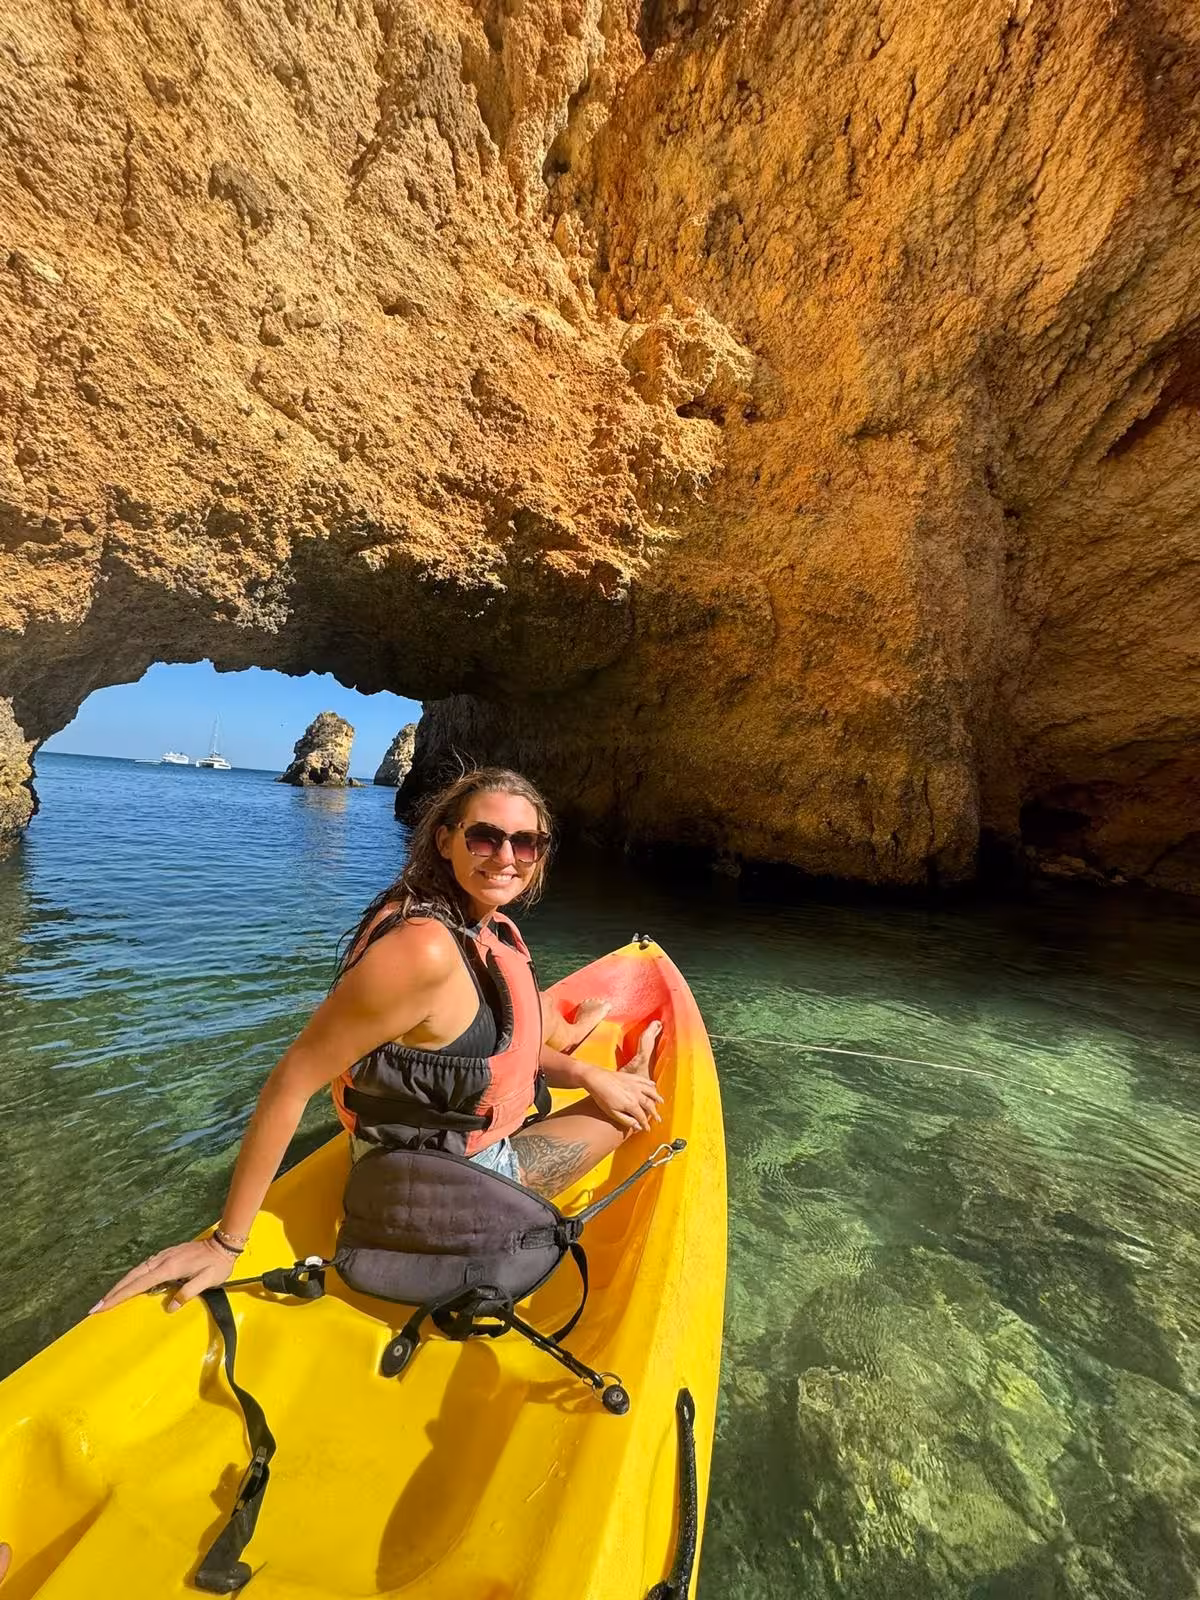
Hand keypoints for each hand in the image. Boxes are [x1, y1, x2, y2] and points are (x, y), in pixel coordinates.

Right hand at [88, 1237, 236, 1315]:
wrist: (223, 1244)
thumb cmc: (217, 1265)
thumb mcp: (208, 1280)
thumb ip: (189, 1293)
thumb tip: (170, 1307)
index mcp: (169, 1268)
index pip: (139, 1284)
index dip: (119, 1296)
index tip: (102, 1306)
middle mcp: (161, 1260)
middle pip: (132, 1277)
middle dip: (113, 1292)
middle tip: (95, 1307)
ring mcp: (163, 1256)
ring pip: (135, 1271)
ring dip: (120, 1285)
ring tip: (106, 1299)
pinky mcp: (166, 1256)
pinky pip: (143, 1268)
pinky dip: (131, 1278)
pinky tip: (127, 1285)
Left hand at [583, 1066, 662, 1132]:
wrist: (596, 1078)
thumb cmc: (602, 1096)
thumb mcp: (612, 1113)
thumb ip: (626, 1120)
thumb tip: (637, 1127)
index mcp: (631, 1104)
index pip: (642, 1116)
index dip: (646, 1124)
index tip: (648, 1129)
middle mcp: (636, 1093)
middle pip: (649, 1105)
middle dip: (654, 1113)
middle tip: (658, 1119)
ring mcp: (635, 1084)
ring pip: (650, 1091)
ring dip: (656, 1097)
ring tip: (661, 1102)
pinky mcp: (631, 1076)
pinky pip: (644, 1081)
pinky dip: (650, 1084)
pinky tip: (653, 1085)